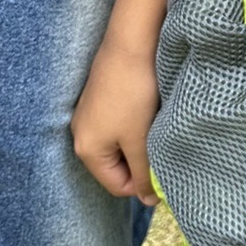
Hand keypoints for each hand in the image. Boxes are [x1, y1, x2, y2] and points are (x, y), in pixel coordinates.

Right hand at [72, 38, 160, 202]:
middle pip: (116, 166)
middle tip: (161, 144)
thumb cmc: (134, 93)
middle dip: (140, 161)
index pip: (117, 185)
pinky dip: (134, 124)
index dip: (143, 183)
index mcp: (87, 150)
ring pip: (118, 144)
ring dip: (138, 141)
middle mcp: (80, 134)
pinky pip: (117, 125)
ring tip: (154, 125)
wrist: (130, 44)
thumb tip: (148, 201)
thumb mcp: (140, 139)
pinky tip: (147, 110)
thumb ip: (143, 172)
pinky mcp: (98, 99)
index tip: (165, 167)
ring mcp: (88, 115)